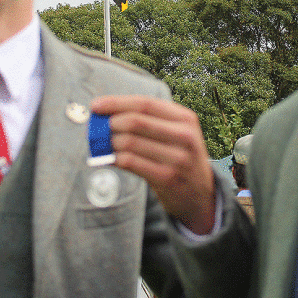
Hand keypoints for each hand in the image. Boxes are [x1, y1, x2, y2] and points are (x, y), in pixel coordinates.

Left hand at [91, 94, 216, 234]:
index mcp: (185, 118)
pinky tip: (109, 158)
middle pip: (137, 121)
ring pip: (130, 142)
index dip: (117, 102)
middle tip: (98, 129)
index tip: (96, 105)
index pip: (146, 103)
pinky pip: (131, 162)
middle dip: (111, 123)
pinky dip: (115, 158)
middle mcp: (185, 135)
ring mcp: (178, 158)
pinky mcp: (168, 178)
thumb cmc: (179, 158)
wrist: (201, 194)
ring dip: (110, 142)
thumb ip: (149, 121)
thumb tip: (106, 114)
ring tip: (104, 145)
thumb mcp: (176, 134)